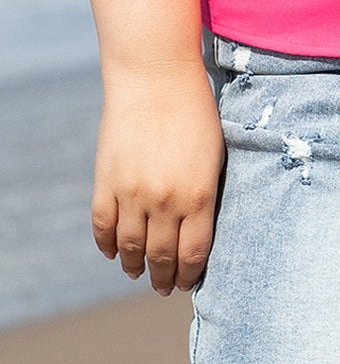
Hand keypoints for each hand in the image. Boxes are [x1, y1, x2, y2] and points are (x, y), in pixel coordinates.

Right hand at [92, 63, 224, 294]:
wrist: (156, 77)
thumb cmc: (196, 111)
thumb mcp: (214, 154)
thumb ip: (206, 193)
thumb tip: (199, 227)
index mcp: (199, 195)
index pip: (192, 254)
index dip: (188, 275)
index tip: (186, 283)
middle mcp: (165, 201)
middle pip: (161, 257)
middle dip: (163, 277)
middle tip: (164, 286)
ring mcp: (132, 193)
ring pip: (129, 248)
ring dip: (133, 265)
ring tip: (137, 271)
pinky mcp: (106, 181)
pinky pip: (102, 225)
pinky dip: (106, 244)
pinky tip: (112, 251)